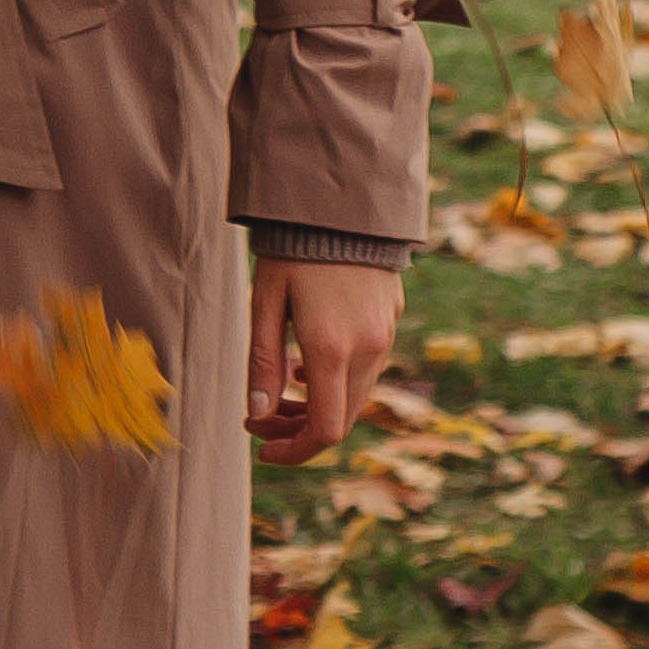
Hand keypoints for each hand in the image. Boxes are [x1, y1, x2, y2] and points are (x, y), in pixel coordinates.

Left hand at [246, 255, 401, 465]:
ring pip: (355, 396)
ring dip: (318, 406)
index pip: (324, 431)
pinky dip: (338, 381)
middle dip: (298, 429)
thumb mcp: (266, 301)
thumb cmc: (294, 246)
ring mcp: (385, 335)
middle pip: (340, 420)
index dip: (293, 450)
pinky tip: (307, 362)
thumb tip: (256, 414)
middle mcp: (368, 349)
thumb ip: (261, 362)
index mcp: (332, 348)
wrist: (343, 198)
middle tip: (258, 418)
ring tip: (279, 388)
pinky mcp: (391, 319)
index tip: (261, 446)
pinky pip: (367, 368)